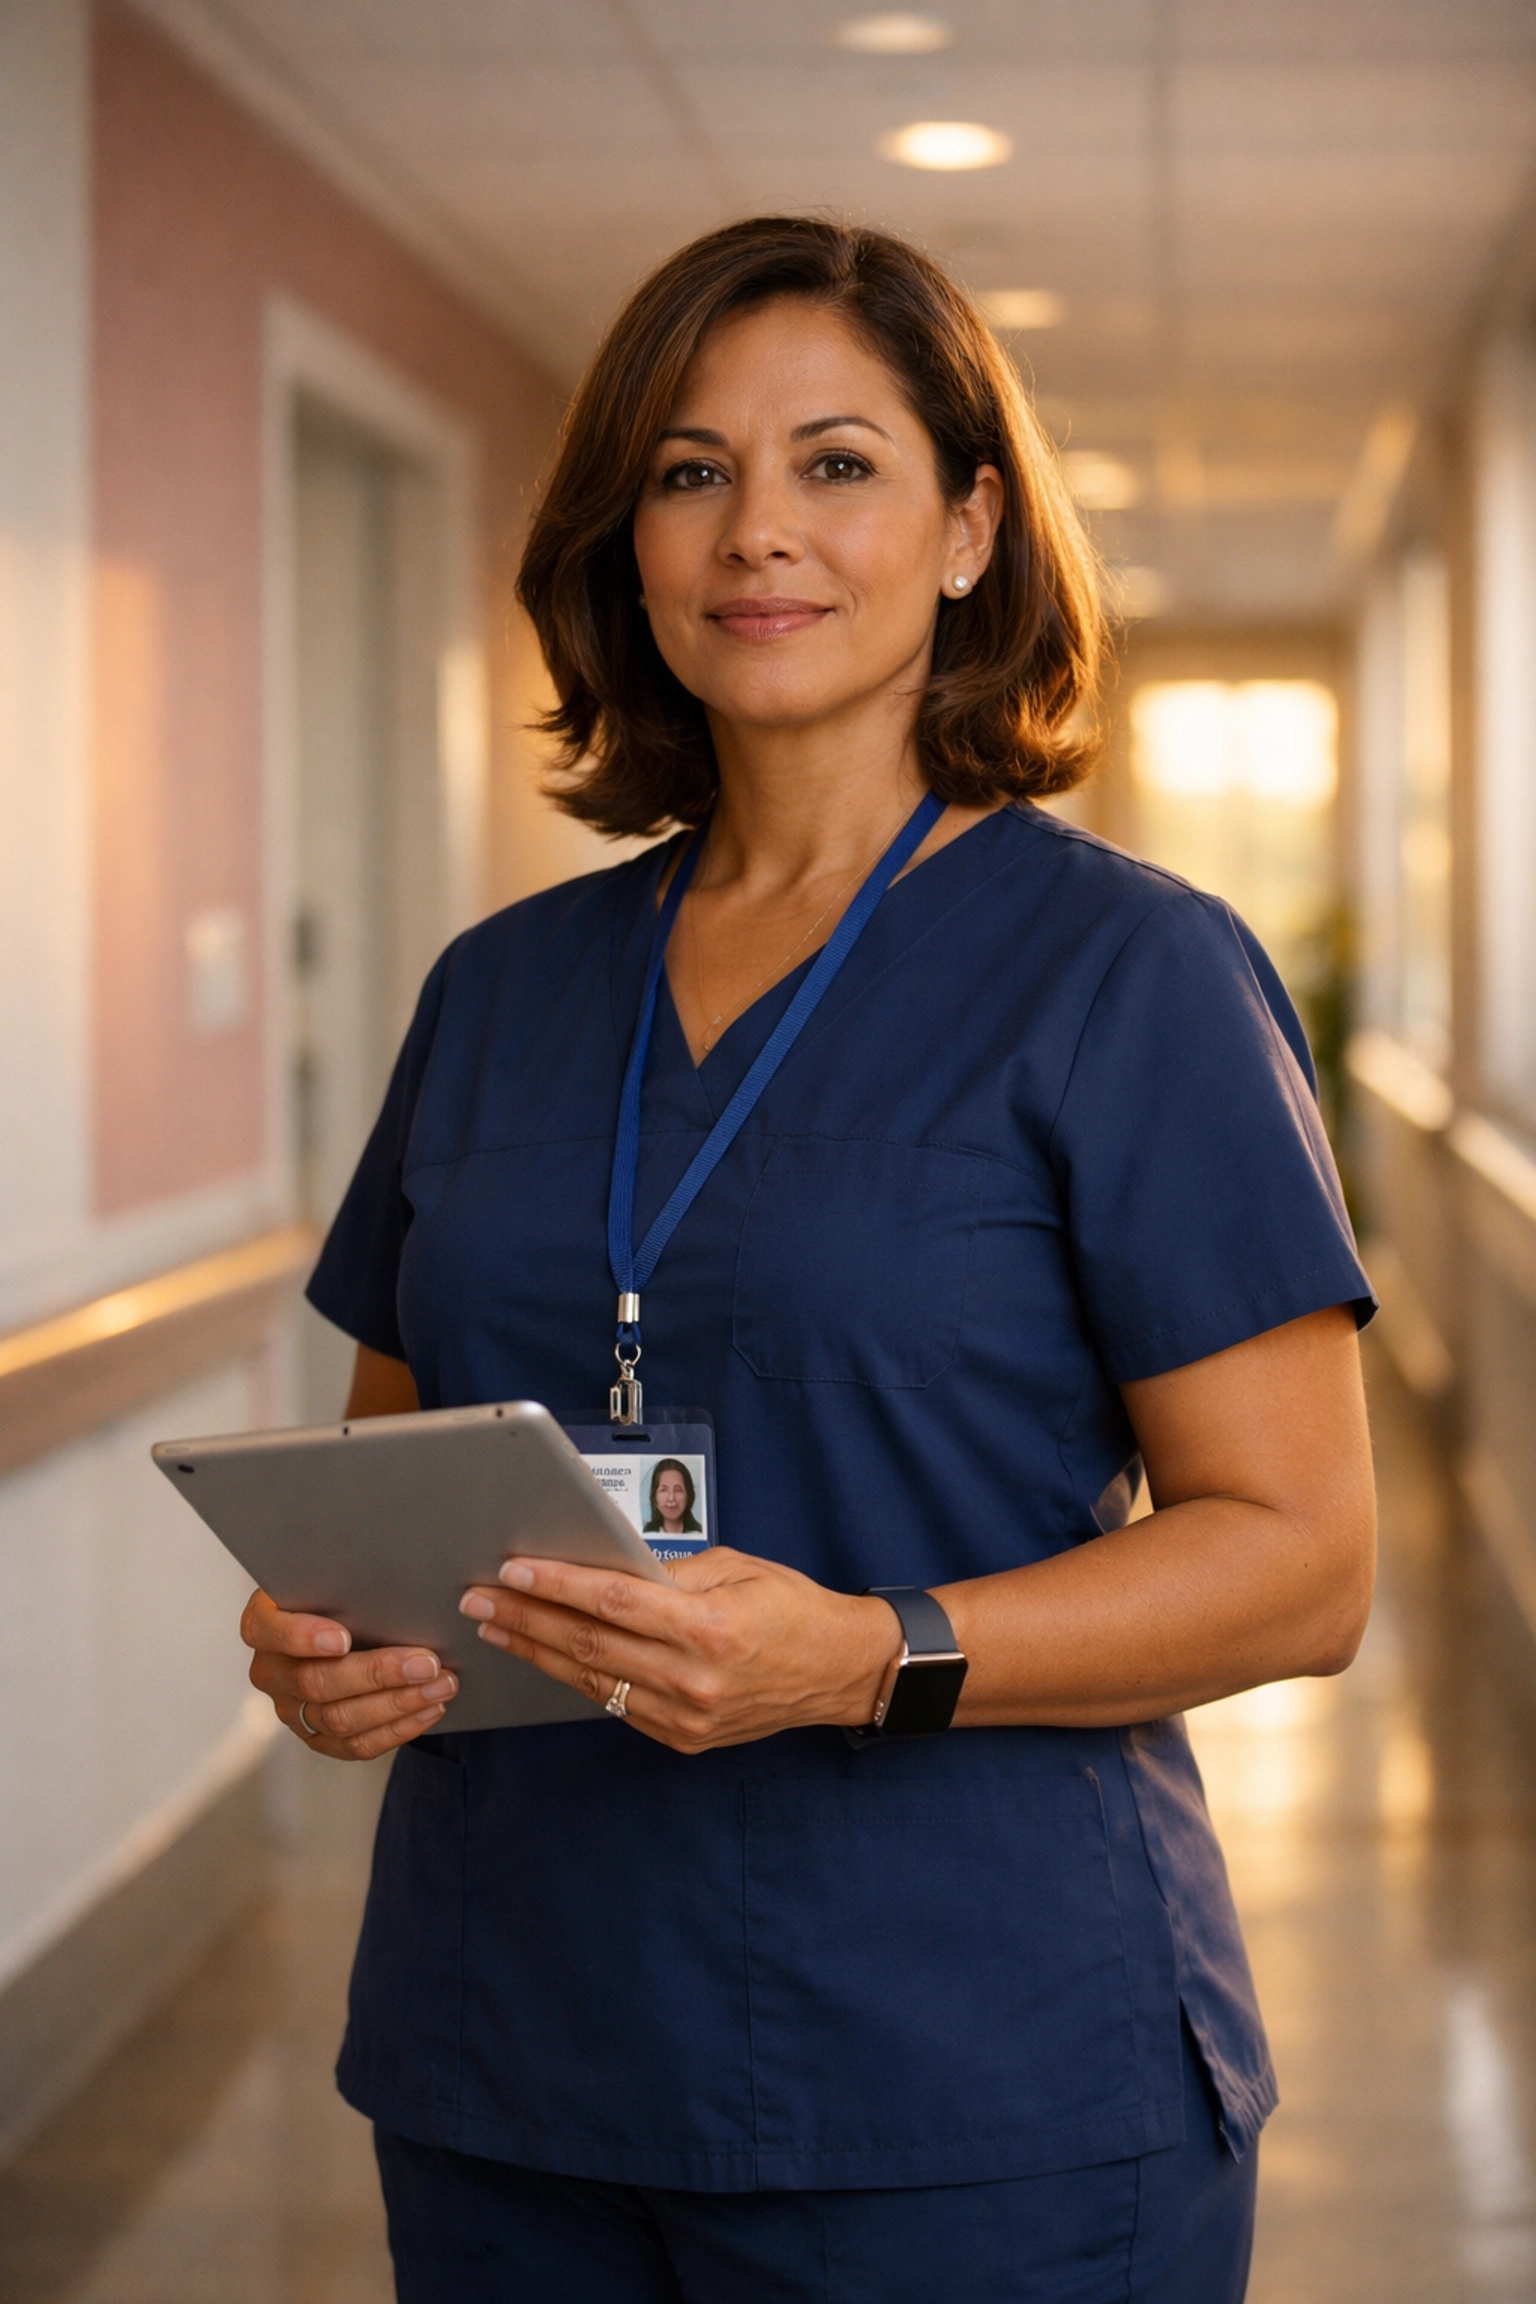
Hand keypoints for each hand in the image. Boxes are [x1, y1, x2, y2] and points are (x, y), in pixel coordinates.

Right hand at [241, 1587, 458, 1759]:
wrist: (340, 1618)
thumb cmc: (340, 1590)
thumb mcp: (335, 1573)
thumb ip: (350, 1577)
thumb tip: (398, 1572)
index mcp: (263, 1623)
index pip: (270, 1630)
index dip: (302, 1637)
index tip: (341, 1638)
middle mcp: (271, 1671)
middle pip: (315, 1681)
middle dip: (377, 1673)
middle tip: (426, 1663)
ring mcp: (292, 1709)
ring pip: (339, 1718)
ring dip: (398, 1703)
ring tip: (440, 1685)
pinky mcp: (317, 1737)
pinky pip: (355, 1745)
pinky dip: (398, 1729)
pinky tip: (429, 1708)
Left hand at [458, 1549, 899, 1753]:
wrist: (838, 1672)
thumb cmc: (792, 1609)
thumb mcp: (738, 1569)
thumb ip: (671, 1573)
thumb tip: (604, 1567)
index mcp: (709, 1628)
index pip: (614, 1602)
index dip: (557, 1586)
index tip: (512, 1570)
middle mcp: (694, 1679)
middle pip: (590, 1644)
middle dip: (526, 1619)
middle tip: (479, 1598)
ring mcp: (685, 1717)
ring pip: (592, 1681)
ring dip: (537, 1652)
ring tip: (496, 1627)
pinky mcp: (681, 1739)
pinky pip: (615, 1704)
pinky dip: (576, 1678)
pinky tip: (546, 1656)